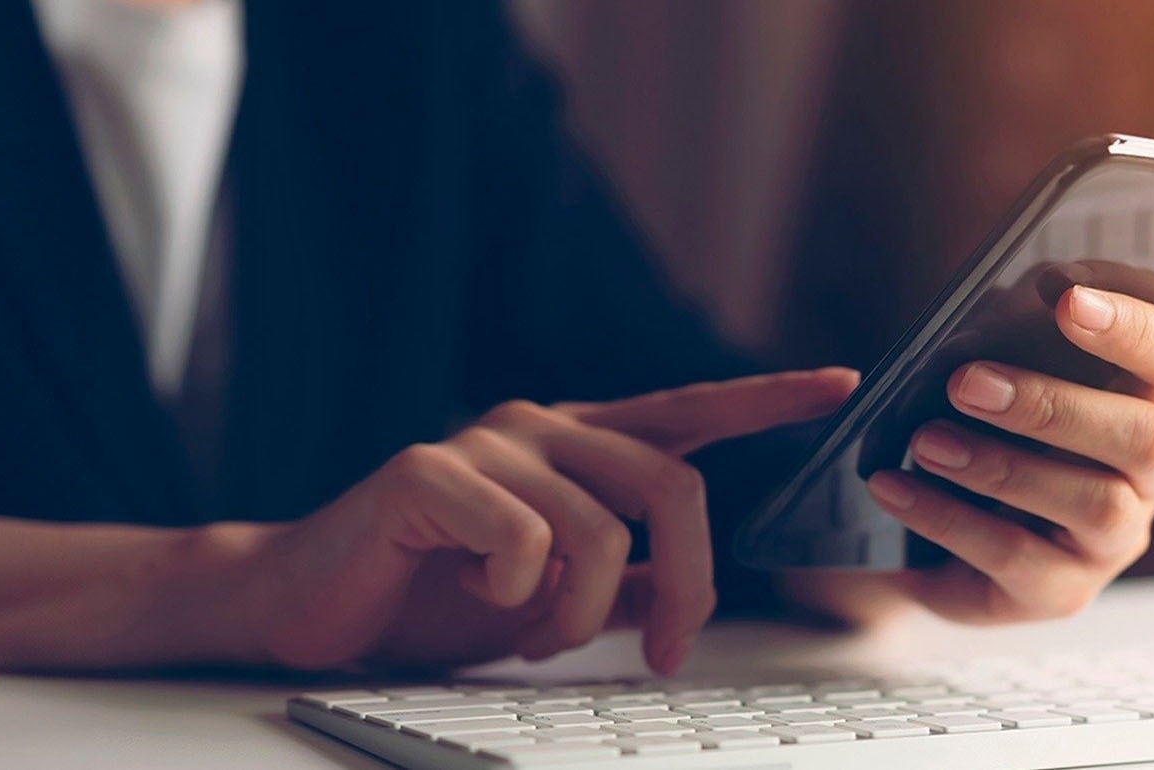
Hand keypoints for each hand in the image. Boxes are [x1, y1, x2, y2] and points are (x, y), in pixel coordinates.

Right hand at [241, 369, 857, 674]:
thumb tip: (677, 590)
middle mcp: (540, 426)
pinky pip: (523, 537)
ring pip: (599, 527)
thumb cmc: (429, 596)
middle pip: (670, 485)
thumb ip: (616, 581)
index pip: (687, 412)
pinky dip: (516, 594)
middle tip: (662, 653)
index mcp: (575, 447)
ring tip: (537, 633)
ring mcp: (485, 441)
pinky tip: (477, 594)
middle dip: (689, 581)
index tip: (841, 385)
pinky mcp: (429, 471)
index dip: (766, 398)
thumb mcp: (546, 599)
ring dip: (581, 611)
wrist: (312, 607)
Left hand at [786, 287, 1153, 624]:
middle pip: (1145, 436)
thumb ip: (1007, 324)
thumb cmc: (973, 422)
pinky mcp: (1062, 591)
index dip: (1137, 327)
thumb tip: (1009, 292)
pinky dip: (948, 516)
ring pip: (1091, 502)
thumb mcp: (988, 362)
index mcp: (1150, 399)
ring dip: (1000, 465)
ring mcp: (1114, 539)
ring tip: (925, 440)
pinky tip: (894, 486)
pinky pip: (1016, 557)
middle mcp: (1151, 472)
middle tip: (965, 381)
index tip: (1067, 299)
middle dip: (1053, 404)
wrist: (920, 528)